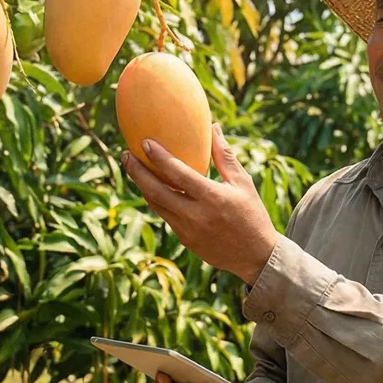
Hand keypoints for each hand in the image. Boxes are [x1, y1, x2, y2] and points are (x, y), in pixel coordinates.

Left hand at [122, 125, 277, 284]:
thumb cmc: (252, 214)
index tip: (144, 142)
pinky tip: (152, 187)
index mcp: (212, 198)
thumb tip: (213, 127)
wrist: (256, 256)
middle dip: (137, 172)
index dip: (159, 157)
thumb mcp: (242, 183)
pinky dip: (157, 200)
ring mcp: (188, 231)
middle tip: (126, 155)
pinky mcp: (185, 240)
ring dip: (142, 186)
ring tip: (134, 168)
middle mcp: (196, 215)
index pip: (178, 174)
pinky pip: (165, 216)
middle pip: (156, 191)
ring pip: (156, 205)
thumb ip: (224, 156)